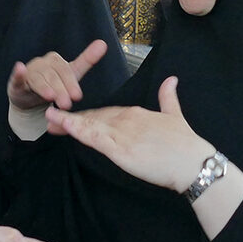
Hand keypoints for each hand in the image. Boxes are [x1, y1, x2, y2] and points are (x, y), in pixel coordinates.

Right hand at [7, 38, 108, 111]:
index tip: (77, 96)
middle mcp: (42, 63)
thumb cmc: (53, 83)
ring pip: (38, 79)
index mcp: (56, 61)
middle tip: (67, 104)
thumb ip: (86, 59)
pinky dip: (18, 73)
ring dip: (44, 88)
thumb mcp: (72, 74)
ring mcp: (29, 72)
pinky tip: (20, 69)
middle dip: (60, 90)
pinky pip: (17, 77)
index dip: (71, 84)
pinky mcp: (17, 82)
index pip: (65, 71)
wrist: (29, 97)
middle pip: (53, 76)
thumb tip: (103, 43)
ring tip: (51, 98)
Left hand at [45, 76, 212, 193]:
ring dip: (68, 122)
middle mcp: (127, 120)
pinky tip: (65, 126)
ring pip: (90, 125)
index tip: (72, 115)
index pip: (106, 113)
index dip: (87, 115)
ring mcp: (123, 134)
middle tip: (51, 117)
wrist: (194, 162)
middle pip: (94, 118)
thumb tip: (171, 79)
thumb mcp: (176, 116)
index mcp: (137, 113)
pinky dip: (79, 131)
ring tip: (49, 119)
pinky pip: (95, 138)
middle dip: (72, 118)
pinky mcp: (121, 149)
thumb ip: (168, 98)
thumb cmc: (187, 144)